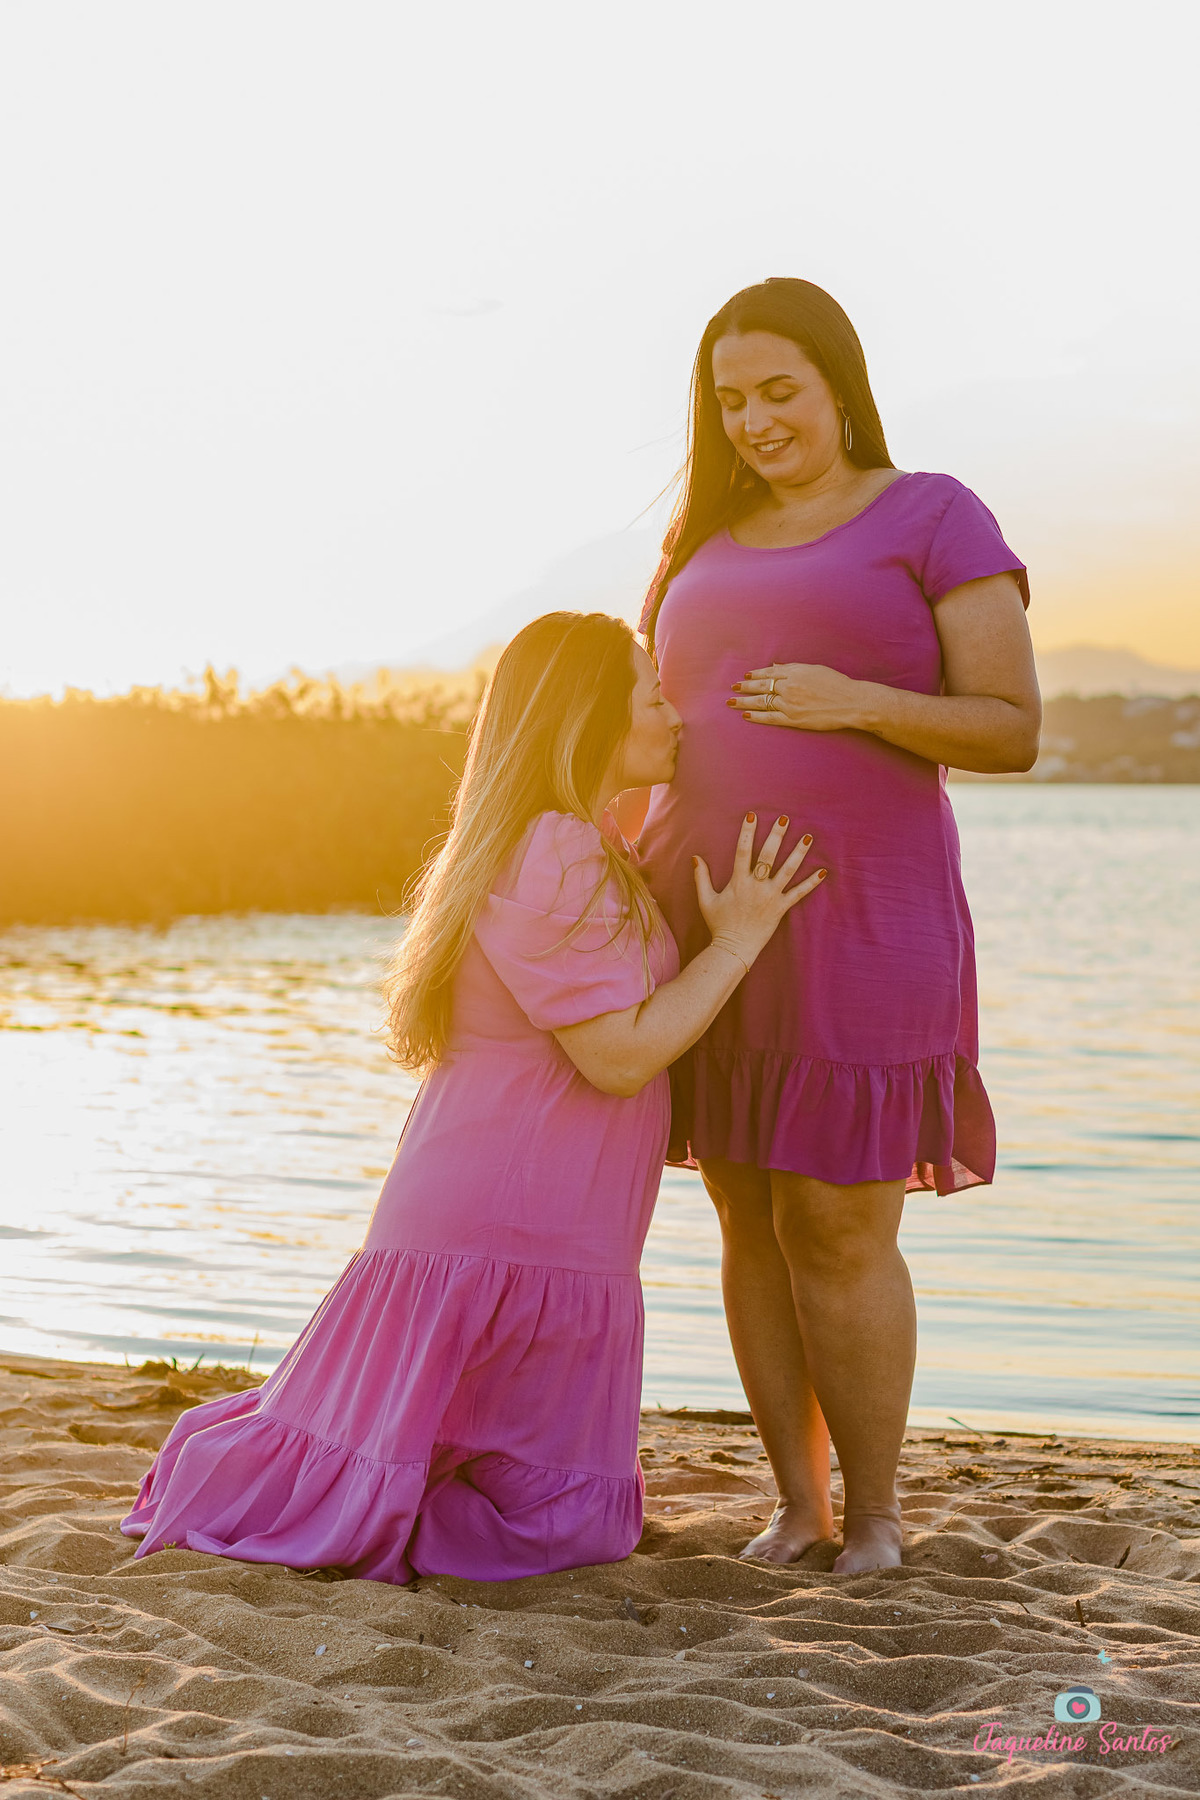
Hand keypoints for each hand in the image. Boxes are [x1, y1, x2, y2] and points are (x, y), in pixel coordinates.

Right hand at [693, 813, 825, 968]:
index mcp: (738, 882)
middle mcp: (756, 886)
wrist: (734, 948)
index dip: (747, 832)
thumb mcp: (705, 900)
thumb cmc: (719, 924)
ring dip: (798, 853)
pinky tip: (823, 872)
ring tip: (808, 836)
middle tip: (785, 818)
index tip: (752, 816)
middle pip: (768, 856)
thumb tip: (695, 857)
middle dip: (776, 836)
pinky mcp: (781, 908)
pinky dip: (811, 883)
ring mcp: (771, 897)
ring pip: (788, 871)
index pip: (742, 851)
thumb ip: (701, 877)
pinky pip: (799, 894)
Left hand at [728, 662, 868, 730]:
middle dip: (745, 687)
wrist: (851, 702)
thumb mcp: (815, 670)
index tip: (746, 676)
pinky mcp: (794, 719)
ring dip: (745, 702)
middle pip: (761, 687)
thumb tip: (775, 667)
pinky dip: (757, 716)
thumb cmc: (837, 685)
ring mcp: (790, 704)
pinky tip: (746, 715)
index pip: (769, 673)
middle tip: (733, 688)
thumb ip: (793, 668)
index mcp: (795, 673)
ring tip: (732, 702)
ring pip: (762, 702)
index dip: (756, 675)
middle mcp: (789, 687)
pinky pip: (770, 718)